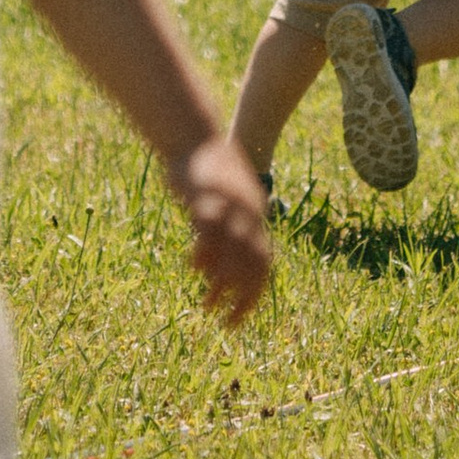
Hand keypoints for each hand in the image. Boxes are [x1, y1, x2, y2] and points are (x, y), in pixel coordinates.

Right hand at [166, 135, 272, 323]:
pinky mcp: (205, 195)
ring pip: (232, 252)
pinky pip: (209, 230)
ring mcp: (227, 204)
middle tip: (228, 323)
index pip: (263, 263)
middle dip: (242, 297)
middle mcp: (247, 212)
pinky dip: (205, 253)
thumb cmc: (208, 173)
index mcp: (255, 216)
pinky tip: (195, 269)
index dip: (255, 291)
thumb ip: (232, 225)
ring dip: (222, 283)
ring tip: (208, 307)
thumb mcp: (227, 199)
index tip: (243, 317)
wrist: (195, 136)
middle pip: (252, 263)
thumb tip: (224, 258)